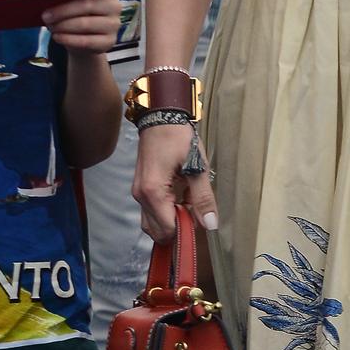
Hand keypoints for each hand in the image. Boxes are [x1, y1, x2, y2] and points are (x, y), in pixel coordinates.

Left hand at [42, 0, 120, 53]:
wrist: (84, 35)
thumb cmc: (78, 4)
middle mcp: (116, 6)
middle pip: (87, 7)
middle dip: (62, 11)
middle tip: (45, 15)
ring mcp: (114, 26)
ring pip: (85, 25)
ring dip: (63, 26)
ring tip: (51, 26)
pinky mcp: (109, 43)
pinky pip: (86, 42)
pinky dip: (69, 39)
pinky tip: (58, 36)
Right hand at [133, 118, 217, 244]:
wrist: (161, 118)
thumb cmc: (178, 138)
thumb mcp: (197, 167)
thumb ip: (203, 198)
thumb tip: (210, 224)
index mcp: (153, 192)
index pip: (168, 229)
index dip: (186, 230)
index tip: (200, 220)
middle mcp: (141, 196)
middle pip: (158, 231)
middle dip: (178, 227)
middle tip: (194, 210)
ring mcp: (139, 193)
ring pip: (153, 224)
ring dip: (172, 220)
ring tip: (188, 202)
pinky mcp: (141, 189)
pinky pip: (151, 212)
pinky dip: (166, 212)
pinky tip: (180, 197)